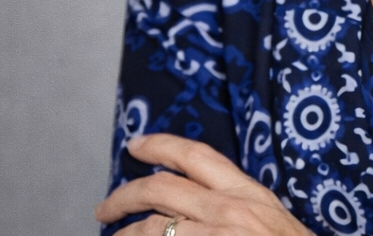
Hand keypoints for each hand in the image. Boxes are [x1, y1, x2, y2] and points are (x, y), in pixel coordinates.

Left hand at [94, 134, 313, 235]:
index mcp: (246, 192)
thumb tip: (195, 206)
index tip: (135, 144)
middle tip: (104, 208)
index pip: (196, 156)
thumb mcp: (268, 220)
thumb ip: (234, 206)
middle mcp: (229, 210)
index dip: (160, 145)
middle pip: (161, 189)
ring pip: (152, 229)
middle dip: (124, 195)